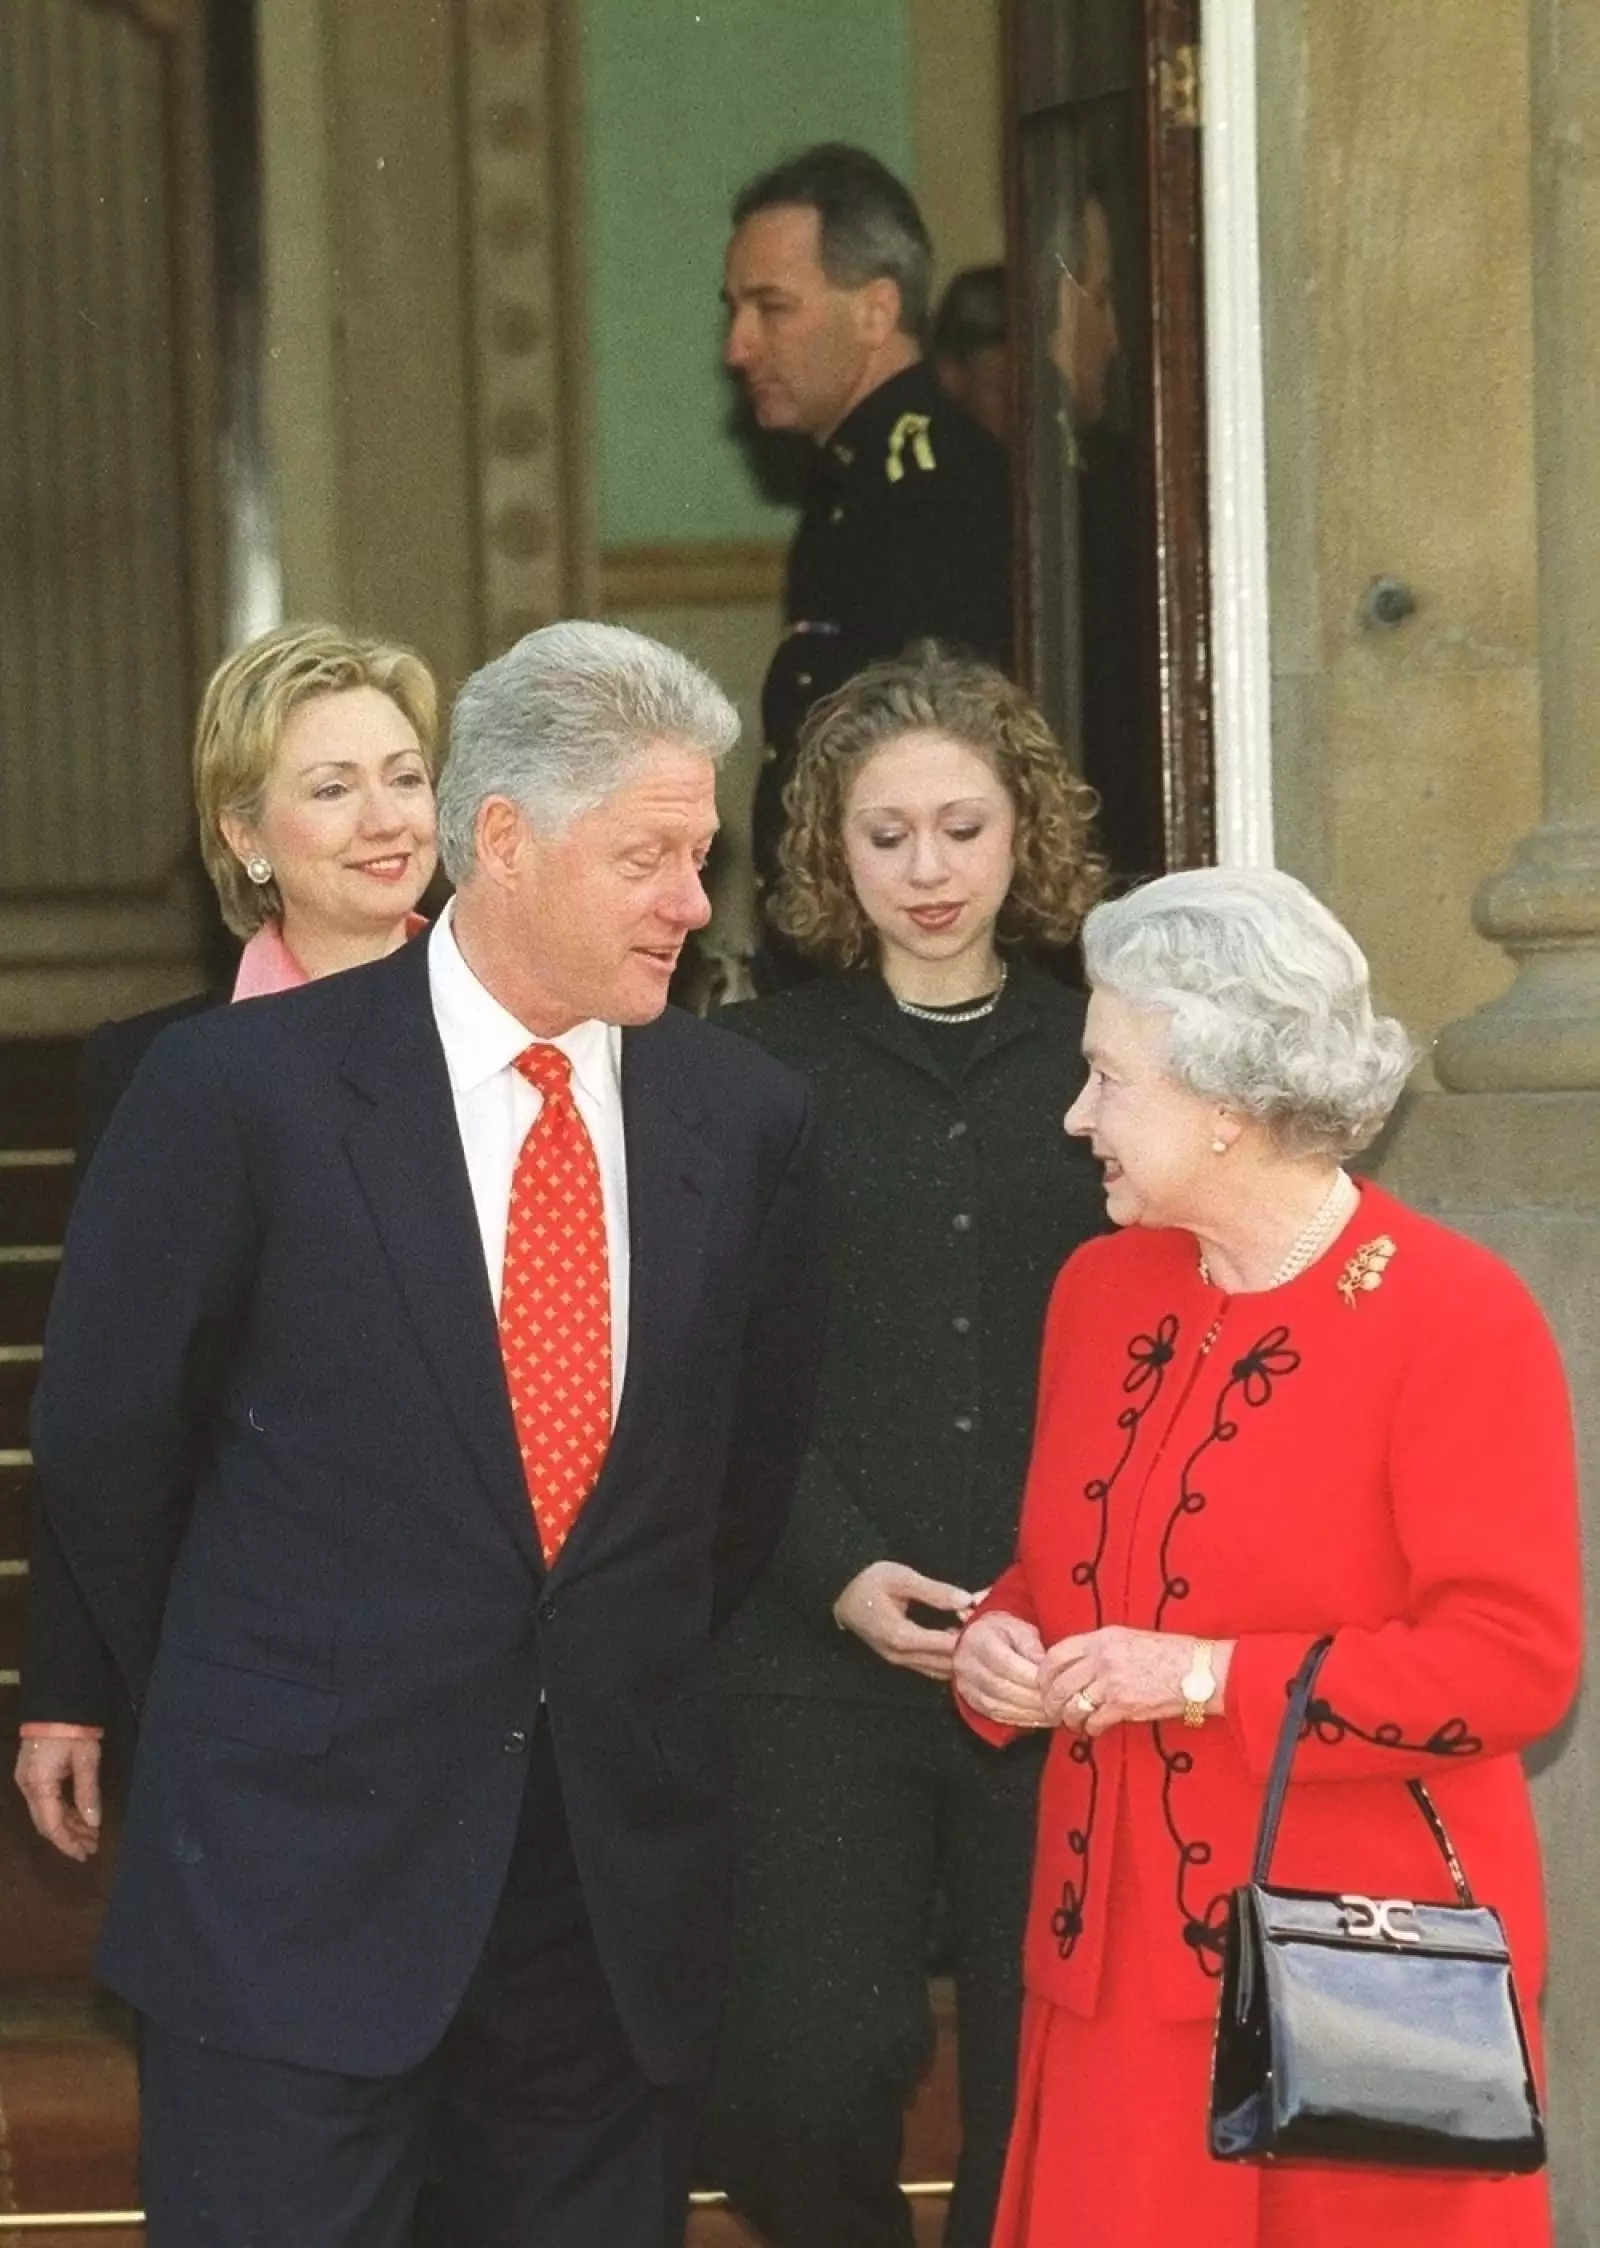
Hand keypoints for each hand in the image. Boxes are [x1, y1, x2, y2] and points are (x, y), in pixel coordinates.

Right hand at [14, 1735, 102, 1860]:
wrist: (58, 1700)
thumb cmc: (74, 1729)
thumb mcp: (86, 1760)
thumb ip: (88, 1793)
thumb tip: (93, 1824)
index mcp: (38, 1785)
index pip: (51, 1825)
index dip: (68, 1843)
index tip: (86, 1854)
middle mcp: (27, 1786)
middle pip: (46, 1822)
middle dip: (69, 1837)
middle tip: (93, 1846)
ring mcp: (28, 1780)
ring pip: (47, 1812)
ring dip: (68, 1824)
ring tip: (91, 1835)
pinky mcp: (33, 1773)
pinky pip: (47, 1800)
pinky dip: (64, 1810)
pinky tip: (80, 1817)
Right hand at [833, 1560, 977, 1679]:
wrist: (842, 1592)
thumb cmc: (869, 1581)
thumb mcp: (901, 1577)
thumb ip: (934, 1591)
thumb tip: (965, 1600)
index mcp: (900, 1636)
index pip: (944, 1646)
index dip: (968, 1636)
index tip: (985, 1624)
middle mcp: (900, 1656)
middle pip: (945, 1663)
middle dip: (967, 1649)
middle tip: (987, 1631)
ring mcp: (899, 1661)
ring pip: (939, 1670)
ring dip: (959, 1657)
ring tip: (977, 1638)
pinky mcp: (900, 1659)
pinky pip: (931, 1668)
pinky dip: (948, 1661)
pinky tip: (961, 1646)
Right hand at [952, 1609, 1049, 1728]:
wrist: (975, 1640)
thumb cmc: (1002, 1632)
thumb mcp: (1018, 1627)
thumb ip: (1031, 1644)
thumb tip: (1045, 1665)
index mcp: (981, 1641)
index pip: (1007, 1665)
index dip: (1032, 1678)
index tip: (1056, 1684)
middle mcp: (968, 1664)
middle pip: (1003, 1688)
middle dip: (1034, 1699)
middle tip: (1059, 1704)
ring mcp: (967, 1685)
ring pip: (1000, 1705)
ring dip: (1029, 1713)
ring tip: (1053, 1715)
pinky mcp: (972, 1701)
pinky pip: (996, 1715)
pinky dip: (1020, 1719)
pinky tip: (1038, 1719)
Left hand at [1038, 1626, 1232, 1737]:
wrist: (1197, 1671)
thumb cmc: (1167, 1654)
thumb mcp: (1128, 1638)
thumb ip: (1100, 1649)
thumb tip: (1075, 1666)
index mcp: (1101, 1638)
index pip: (1056, 1654)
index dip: (1044, 1674)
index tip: (1044, 1685)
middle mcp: (1102, 1658)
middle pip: (1059, 1684)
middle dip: (1051, 1702)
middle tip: (1053, 1711)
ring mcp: (1111, 1682)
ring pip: (1073, 1705)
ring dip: (1070, 1719)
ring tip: (1074, 1723)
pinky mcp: (1123, 1705)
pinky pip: (1094, 1721)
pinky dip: (1090, 1729)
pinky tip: (1095, 1730)